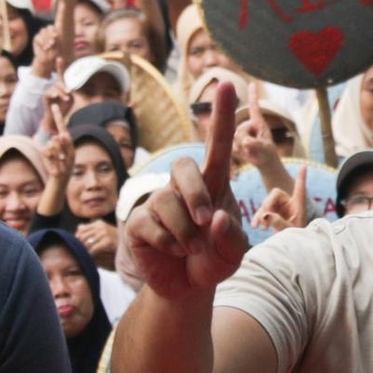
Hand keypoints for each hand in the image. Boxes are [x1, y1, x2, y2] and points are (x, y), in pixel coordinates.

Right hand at [119, 84, 248, 298]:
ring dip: (184, 231)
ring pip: (167, 201)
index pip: (218, 145)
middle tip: (205, 221)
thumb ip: (232, 236)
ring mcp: (158, 202)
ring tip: (191, 248)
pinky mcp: (138, 221)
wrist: (188, 288)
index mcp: (214, 185)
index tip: (227, 83)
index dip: (222, 116)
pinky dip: (167, 242)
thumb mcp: (234, 253)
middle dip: (196, 194)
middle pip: (184, 167)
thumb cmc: (214, 260)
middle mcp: (184, 187)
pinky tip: (171, 250)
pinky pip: (150, 223)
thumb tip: (214, 217)